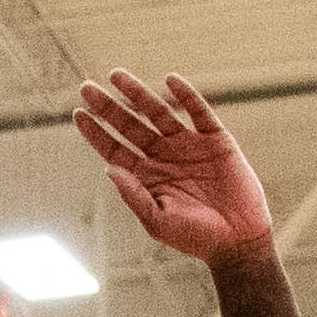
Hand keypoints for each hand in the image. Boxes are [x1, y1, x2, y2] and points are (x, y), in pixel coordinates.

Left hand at [73, 70, 273, 265]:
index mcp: (146, 176)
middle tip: (86, 87)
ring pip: (159, 113)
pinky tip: (171, 80)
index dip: (96, 131)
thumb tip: (110, 169)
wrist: (239, 240)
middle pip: (130, 125)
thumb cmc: (195, 238)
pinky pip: (199, 112)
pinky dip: (187, 95)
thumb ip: (134, 196)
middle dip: (109, 107)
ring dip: (138, 93)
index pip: (114, 148)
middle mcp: (164, 156)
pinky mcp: (216, 140)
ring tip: (116, 75)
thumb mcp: (158, 222)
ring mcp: (189, 145)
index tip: (78, 113)